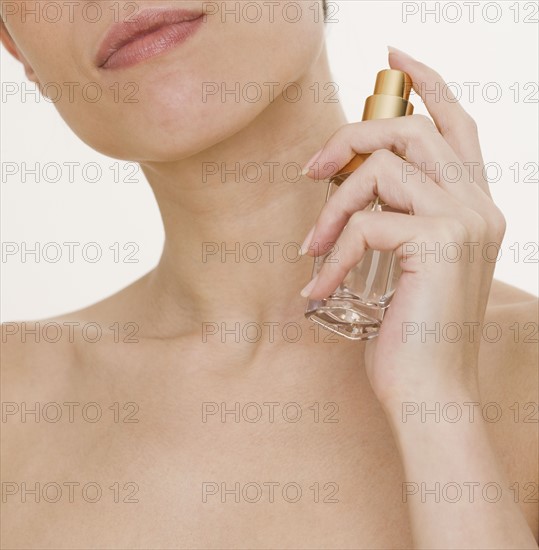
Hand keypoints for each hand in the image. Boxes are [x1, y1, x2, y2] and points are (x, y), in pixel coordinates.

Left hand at [300, 47, 506, 408]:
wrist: (429, 390)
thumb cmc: (411, 331)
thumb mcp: (407, 264)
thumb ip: (395, 216)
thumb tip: (348, 182)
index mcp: (473, 205)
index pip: (456, 123)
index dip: (427, 81)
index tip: (391, 56)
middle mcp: (478, 204)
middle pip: (410, 131)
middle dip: (351, 138)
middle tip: (313, 170)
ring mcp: (463, 221)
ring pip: (381, 172)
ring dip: (333, 207)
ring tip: (311, 247)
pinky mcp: (436, 244)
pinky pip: (364, 225)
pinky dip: (332, 253)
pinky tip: (318, 285)